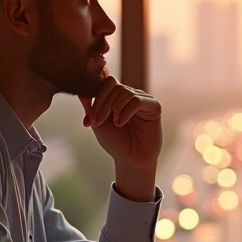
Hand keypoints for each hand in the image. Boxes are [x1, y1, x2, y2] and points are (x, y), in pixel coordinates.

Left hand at [79, 77, 162, 201]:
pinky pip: (137, 101)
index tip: (90, 118)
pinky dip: (126, 112)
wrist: (131, 159)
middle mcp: (131, 94)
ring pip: (125, 92)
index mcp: (118, 96)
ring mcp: (143, 99)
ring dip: (114, 108)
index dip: (96, 97)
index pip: (106, 82)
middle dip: (103, 104)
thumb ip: (93, 106)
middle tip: (99, 121)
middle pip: (114, 85)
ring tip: (115, 124)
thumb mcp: (98, 123)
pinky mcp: (154, 107)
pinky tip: (122, 122)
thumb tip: (86, 92)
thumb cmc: (115, 142)